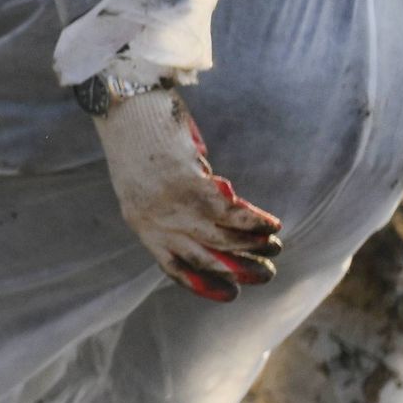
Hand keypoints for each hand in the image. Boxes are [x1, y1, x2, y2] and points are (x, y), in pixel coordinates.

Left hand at [94, 86, 282, 301]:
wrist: (125, 108)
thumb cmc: (139, 141)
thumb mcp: (148, 184)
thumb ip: (174, 207)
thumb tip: (216, 218)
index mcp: (141, 225)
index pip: (173, 267)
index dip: (204, 284)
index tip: (231, 295)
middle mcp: (154, 222)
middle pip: (205, 259)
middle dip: (239, 271)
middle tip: (267, 274)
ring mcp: (170, 206)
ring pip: (222, 240)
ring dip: (255, 247)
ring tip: (276, 246)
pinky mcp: (188, 185)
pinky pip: (230, 213)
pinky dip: (255, 221)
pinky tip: (273, 223)